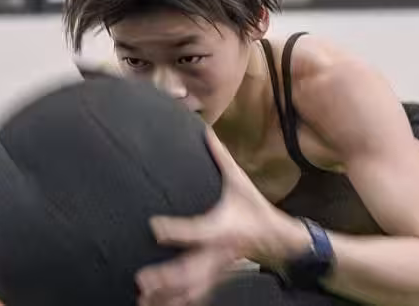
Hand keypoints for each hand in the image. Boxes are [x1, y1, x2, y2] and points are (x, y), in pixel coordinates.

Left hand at [136, 128, 308, 305]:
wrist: (276, 236)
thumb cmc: (253, 206)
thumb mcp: (239, 181)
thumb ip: (220, 157)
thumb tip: (205, 130)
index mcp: (223, 226)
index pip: (198, 230)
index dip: (176, 231)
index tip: (153, 227)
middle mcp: (219, 250)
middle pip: (194, 269)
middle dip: (169, 276)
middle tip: (142, 278)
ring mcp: (217, 267)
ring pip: (193, 287)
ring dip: (169, 294)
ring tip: (144, 296)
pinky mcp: (215, 276)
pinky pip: (196, 294)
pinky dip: (178, 301)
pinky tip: (156, 305)